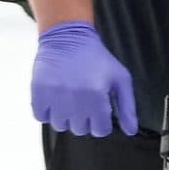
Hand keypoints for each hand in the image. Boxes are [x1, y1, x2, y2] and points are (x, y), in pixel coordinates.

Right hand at [31, 20, 137, 136]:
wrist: (67, 38)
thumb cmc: (96, 59)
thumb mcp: (120, 79)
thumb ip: (127, 107)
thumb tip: (130, 131)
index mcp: (97, 95)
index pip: (100, 130)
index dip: (102, 123)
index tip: (99, 111)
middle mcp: (75, 98)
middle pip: (80, 130)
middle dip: (84, 120)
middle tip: (84, 103)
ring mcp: (54, 96)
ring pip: (60, 126)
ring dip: (66, 117)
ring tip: (69, 100)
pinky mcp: (38, 92)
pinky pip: (41, 117)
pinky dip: (47, 112)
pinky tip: (55, 99)